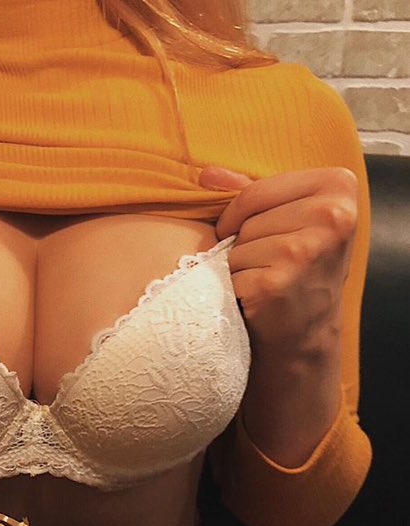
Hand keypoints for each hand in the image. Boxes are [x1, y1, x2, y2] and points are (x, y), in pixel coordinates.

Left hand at [199, 164, 357, 360]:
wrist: (308, 332)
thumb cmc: (299, 270)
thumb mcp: (291, 218)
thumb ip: (253, 192)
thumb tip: (207, 173)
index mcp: (338, 187)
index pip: (256, 190)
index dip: (239, 215)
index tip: (253, 235)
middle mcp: (330, 216)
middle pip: (248, 219)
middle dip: (247, 243)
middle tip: (273, 264)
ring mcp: (304, 251)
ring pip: (238, 246)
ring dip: (243, 266)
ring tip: (269, 279)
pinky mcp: (277, 282)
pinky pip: (233, 273)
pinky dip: (238, 288)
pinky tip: (261, 297)